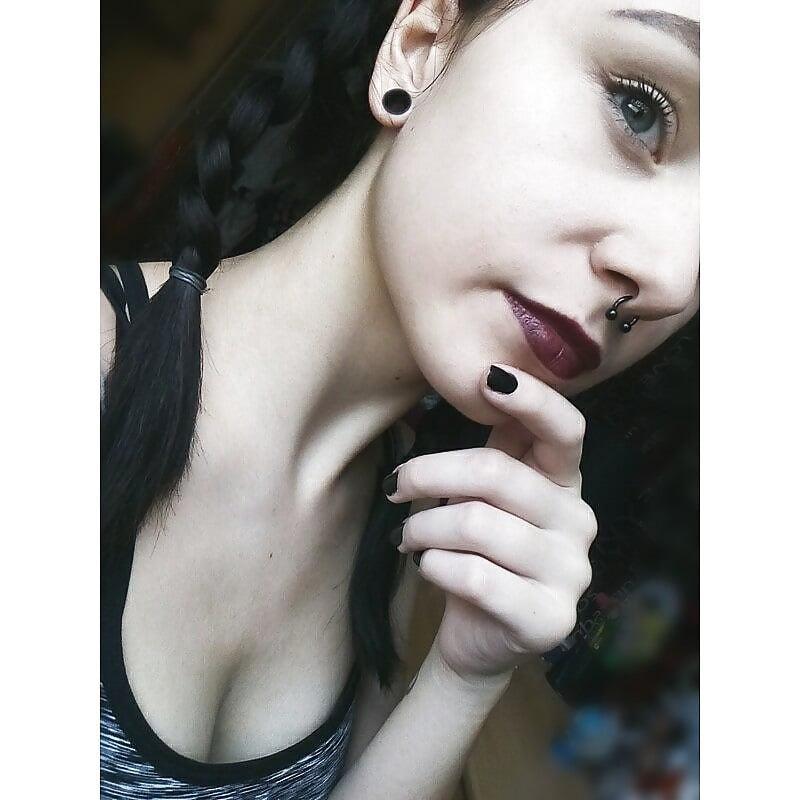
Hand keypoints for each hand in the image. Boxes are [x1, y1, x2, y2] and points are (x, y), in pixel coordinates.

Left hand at [385, 363, 596, 682]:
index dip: (533, 400)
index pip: (566, 430)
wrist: (479, 637)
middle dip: (428, 474)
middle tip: (394, 488)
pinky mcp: (549, 618)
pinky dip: (434, 566)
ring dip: (422, 528)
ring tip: (408, 537)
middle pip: (495, 474)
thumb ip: (490, 453)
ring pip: (475, 524)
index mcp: (565, 482)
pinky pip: (473, 575)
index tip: (488, 378)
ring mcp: (571, 572)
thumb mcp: (483, 498)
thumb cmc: (476, 553)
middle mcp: (580, 521)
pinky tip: (428, 568)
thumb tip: (478, 384)